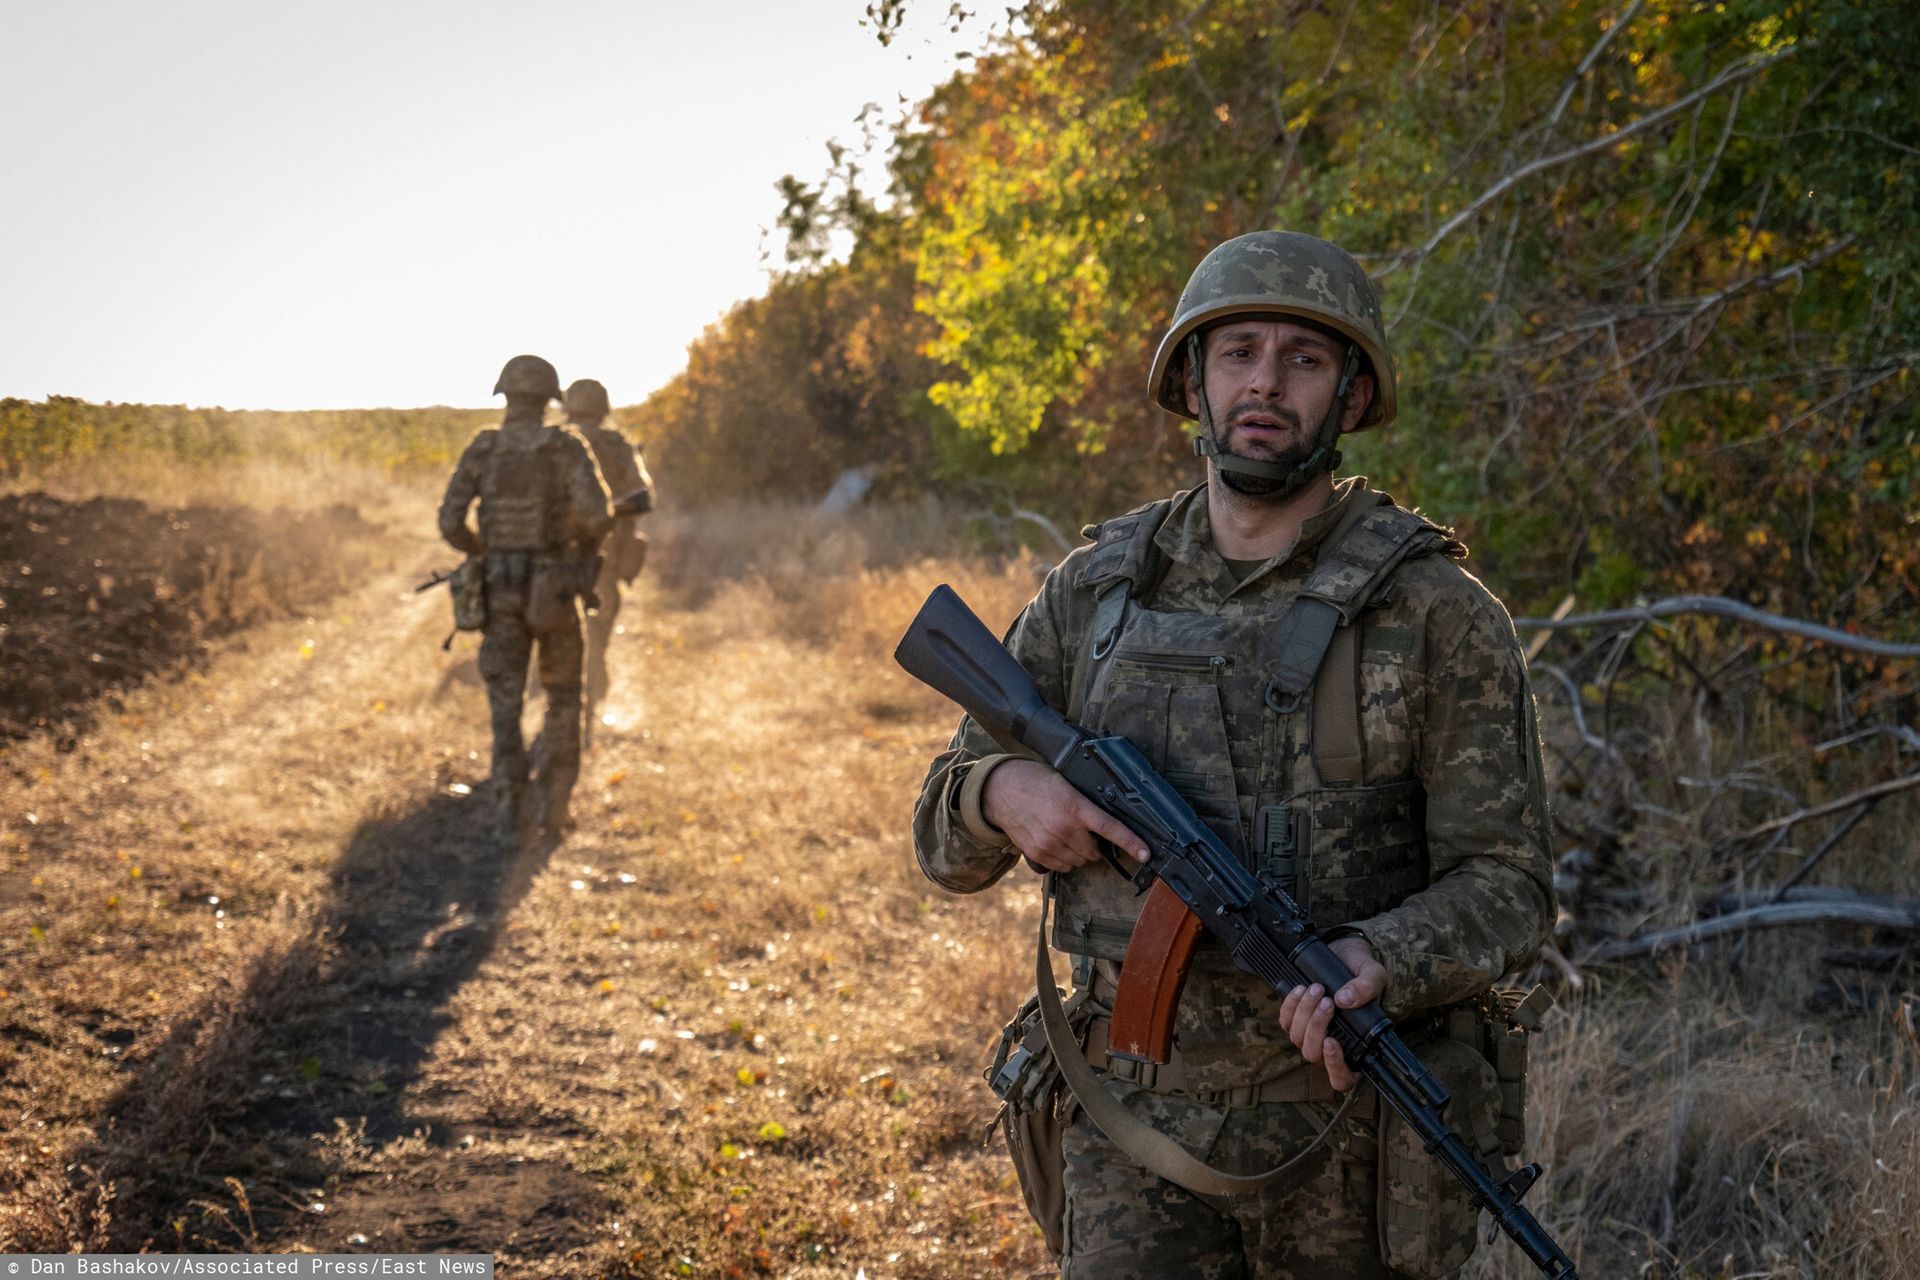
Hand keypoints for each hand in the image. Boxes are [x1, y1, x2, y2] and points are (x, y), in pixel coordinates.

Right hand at [981, 759, 1150, 874]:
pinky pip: (1063, 868)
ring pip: (1080, 862)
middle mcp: (1063, 828)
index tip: (1146, 854)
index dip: (1131, 842)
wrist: (1001, 790)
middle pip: (1094, 851)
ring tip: (1066, 835)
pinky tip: (1056, 843)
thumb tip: (1104, 824)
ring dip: (1080, 853)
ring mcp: (1049, 843)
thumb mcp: (1065, 784)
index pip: (1109, 827)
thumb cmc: (1035, 782)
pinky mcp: (1037, 854)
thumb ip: (1083, 804)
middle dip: (1094, 845)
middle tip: (1083, 831)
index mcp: (1073, 806)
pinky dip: (1065, 860)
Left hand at [1279, 936, 1387, 1092]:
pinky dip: (1290, 1006)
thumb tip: (1345, 1000)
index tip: (1330, 1041)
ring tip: (1316, 989)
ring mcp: (1311, 1035)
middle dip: (1316, 1028)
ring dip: (1304, 1014)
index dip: (1334, 1066)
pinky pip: (1285, 1022)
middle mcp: (1331, 1047)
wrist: (1345, 954)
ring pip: (1297, 1039)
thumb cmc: (1363, 972)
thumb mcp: (1374, 976)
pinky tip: (1300, 989)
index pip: (1342, 1077)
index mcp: (1356, 1047)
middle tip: (1327, 1001)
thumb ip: (1367, 988)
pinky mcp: (1295, 1019)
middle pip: (1314, 1055)